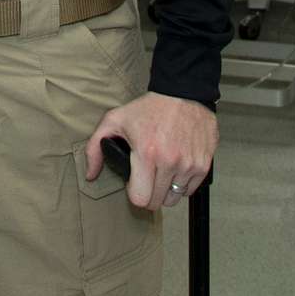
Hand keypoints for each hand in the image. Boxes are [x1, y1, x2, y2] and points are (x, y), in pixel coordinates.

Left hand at [84, 92, 216, 210]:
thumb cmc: (148, 108)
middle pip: (158, 202)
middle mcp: (171, 162)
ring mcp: (189, 165)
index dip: (134, 194)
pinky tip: (175, 167)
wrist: (182, 93)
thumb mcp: (114, 120)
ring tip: (161, 171)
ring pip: (175, 198)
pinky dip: (182, 184)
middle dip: (149, 194)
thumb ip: (95, 148)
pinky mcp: (204, 165)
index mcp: (147, 154)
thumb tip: (90, 175)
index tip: (134, 183)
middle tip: (146, 178)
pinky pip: (190, 190)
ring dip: (166, 189)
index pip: (140, 198)